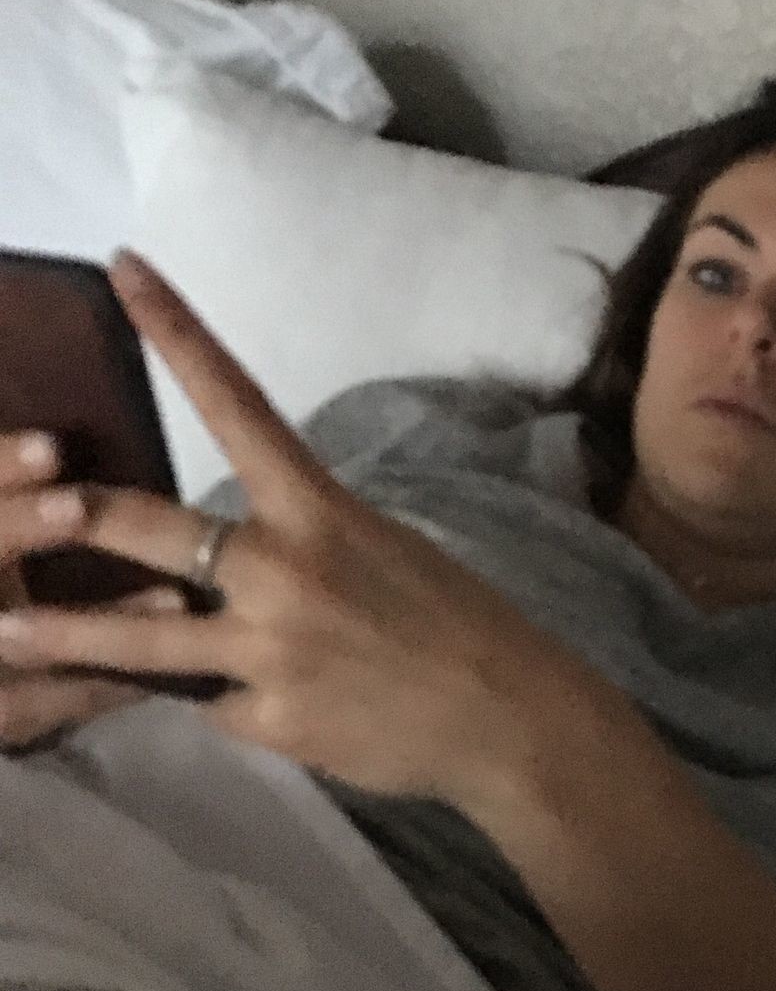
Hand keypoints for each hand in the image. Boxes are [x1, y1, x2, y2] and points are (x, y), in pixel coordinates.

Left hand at [0, 252, 605, 800]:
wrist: (509, 719)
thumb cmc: (459, 623)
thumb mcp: (383, 550)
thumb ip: (299, 546)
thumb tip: (229, 565)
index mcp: (321, 511)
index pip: (236, 402)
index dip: (176, 331)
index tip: (124, 268)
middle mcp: (284, 572)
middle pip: (148, 528)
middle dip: (71, 515)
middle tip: (15, 506)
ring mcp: (269, 652)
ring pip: (138, 642)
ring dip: (62, 635)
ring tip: (4, 633)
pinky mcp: (268, 722)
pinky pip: (211, 706)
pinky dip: (217, 703)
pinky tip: (255, 708)